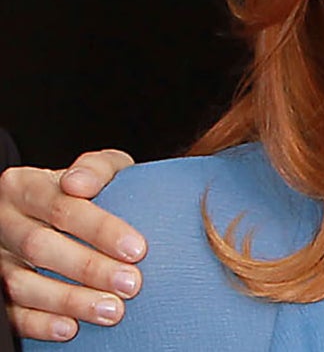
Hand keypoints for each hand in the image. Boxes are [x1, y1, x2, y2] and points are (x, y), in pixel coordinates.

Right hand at [1, 150, 142, 341]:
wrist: (66, 213)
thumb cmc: (90, 190)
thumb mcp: (100, 169)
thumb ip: (97, 169)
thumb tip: (79, 183)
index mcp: (25, 186)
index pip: (63, 207)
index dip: (101, 229)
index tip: (137, 249)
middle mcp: (4, 222)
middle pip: (40, 247)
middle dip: (90, 268)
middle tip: (131, 284)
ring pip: (21, 283)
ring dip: (68, 300)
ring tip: (111, 310)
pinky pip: (9, 311)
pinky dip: (38, 323)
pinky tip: (69, 328)